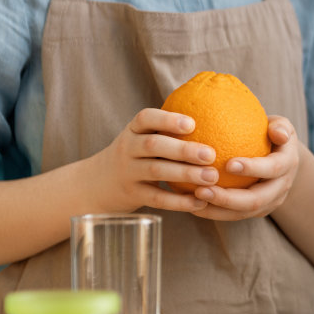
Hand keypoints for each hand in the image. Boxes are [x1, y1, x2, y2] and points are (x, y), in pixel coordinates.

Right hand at [88, 107, 216, 213]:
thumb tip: (216, 111)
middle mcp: (127, 148)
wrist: (98, 184)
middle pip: (153, 145)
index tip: (192, 124)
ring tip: (212, 177)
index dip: (167, 119)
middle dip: (183, 150)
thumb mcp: (142, 136)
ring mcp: (127, 172)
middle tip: (211, 155)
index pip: (145, 118)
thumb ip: (169, 128)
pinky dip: (178, 201)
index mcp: (133, 130)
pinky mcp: (132, 194)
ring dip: (185, 174)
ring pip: (155, 171)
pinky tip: (200, 201)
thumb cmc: (136, 154)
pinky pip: (156, 198)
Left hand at [190, 117, 300, 221]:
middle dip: (228, 198)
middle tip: (201, 190)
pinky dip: (213, 212)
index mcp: (288, 164)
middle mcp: (282, 187)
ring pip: (242, 213)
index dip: (253, 168)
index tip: (228, 164)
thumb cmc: (272, 134)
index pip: (273, 168)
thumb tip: (277, 132)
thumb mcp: (280, 125)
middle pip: (256, 200)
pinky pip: (234, 216)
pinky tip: (193, 204)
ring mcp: (270, 202)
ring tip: (193, 199)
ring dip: (216, 209)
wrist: (282, 159)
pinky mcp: (257, 211)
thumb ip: (279, 126)